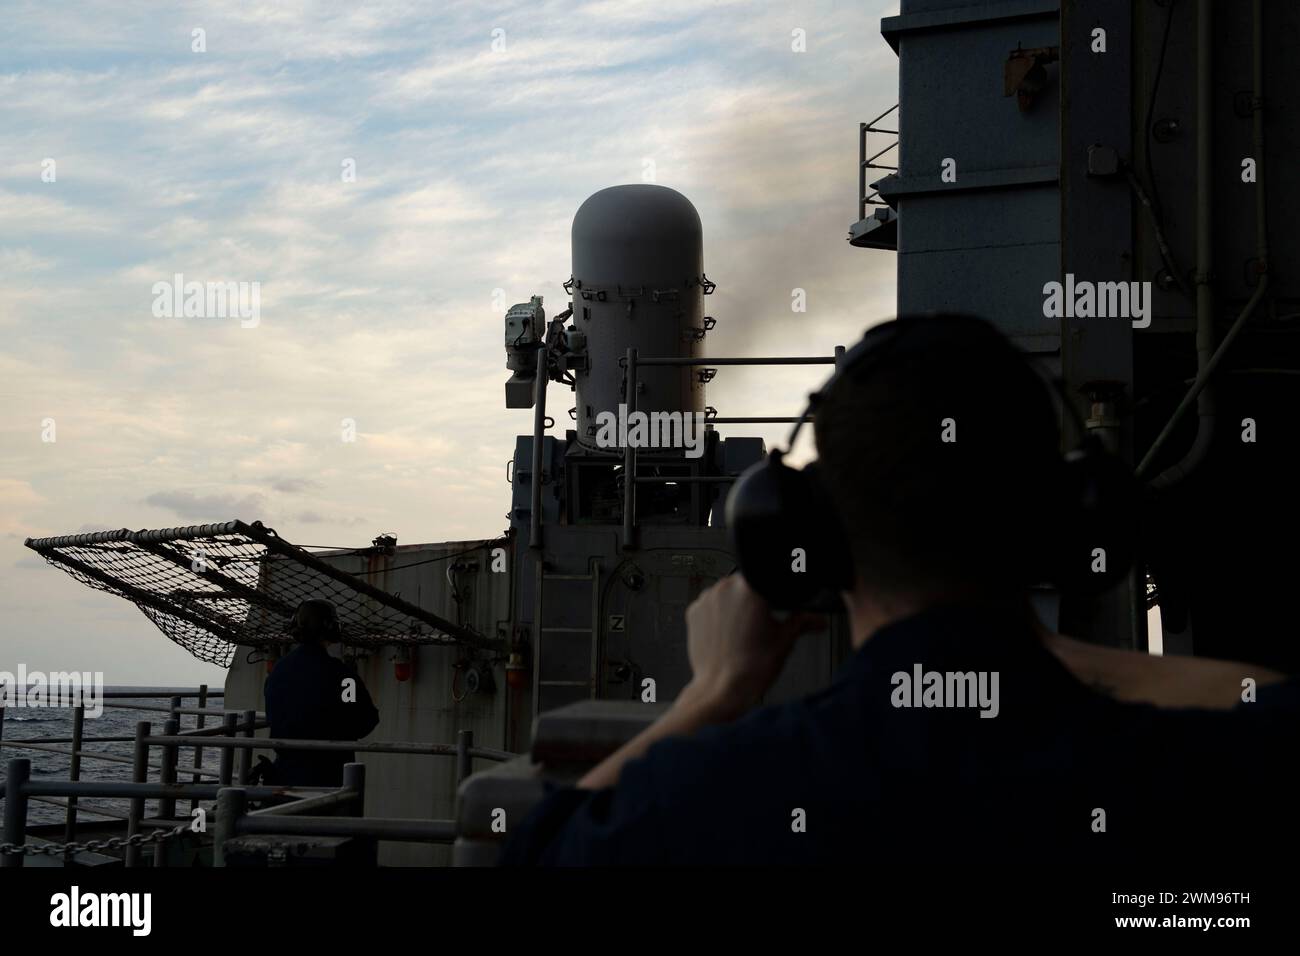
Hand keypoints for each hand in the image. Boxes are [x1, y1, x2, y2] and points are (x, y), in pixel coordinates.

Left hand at [679, 574, 822, 720]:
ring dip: (735, 606)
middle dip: (754, 600)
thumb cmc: (750, 668)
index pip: (768, 578)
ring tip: (744, 633)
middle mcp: (725, 589)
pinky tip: (728, 635)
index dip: (775, 592)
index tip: (776, 604)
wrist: (722, 690)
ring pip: (726, 594)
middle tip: (761, 624)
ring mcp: (706, 600)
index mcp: (750, 588)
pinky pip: (710, 606)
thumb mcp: (785, 641)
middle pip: (746, 585)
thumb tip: (816, 620)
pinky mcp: (693, 612)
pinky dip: (718, 616)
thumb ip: (802, 622)